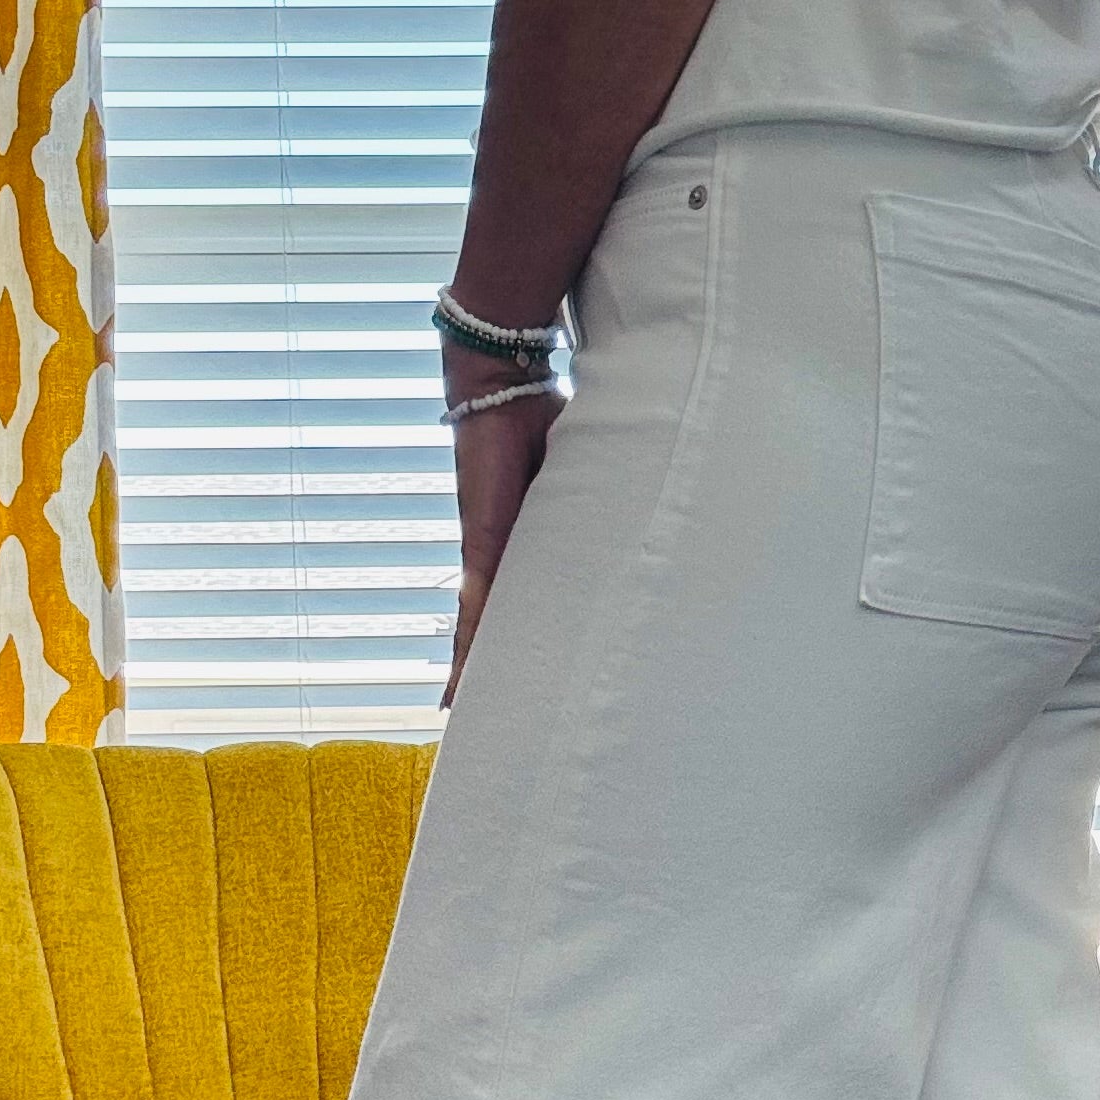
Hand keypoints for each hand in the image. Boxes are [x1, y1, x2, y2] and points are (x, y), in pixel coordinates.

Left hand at [442, 341, 565, 706]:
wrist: (501, 383)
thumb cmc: (540, 413)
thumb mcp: (581, 471)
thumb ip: (596, 496)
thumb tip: (640, 503)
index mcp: (523, 542)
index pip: (516, 603)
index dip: (508, 639)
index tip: (503, 678)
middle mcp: (499, 555)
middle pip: (487, 627)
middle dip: (481, 671)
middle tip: (472, 716)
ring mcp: (486, 554)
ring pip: (476, 630)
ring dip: (470, 672)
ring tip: (459, 712)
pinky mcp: (482, 548)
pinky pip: (475, 611)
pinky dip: (468, 649)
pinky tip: (458, 683)